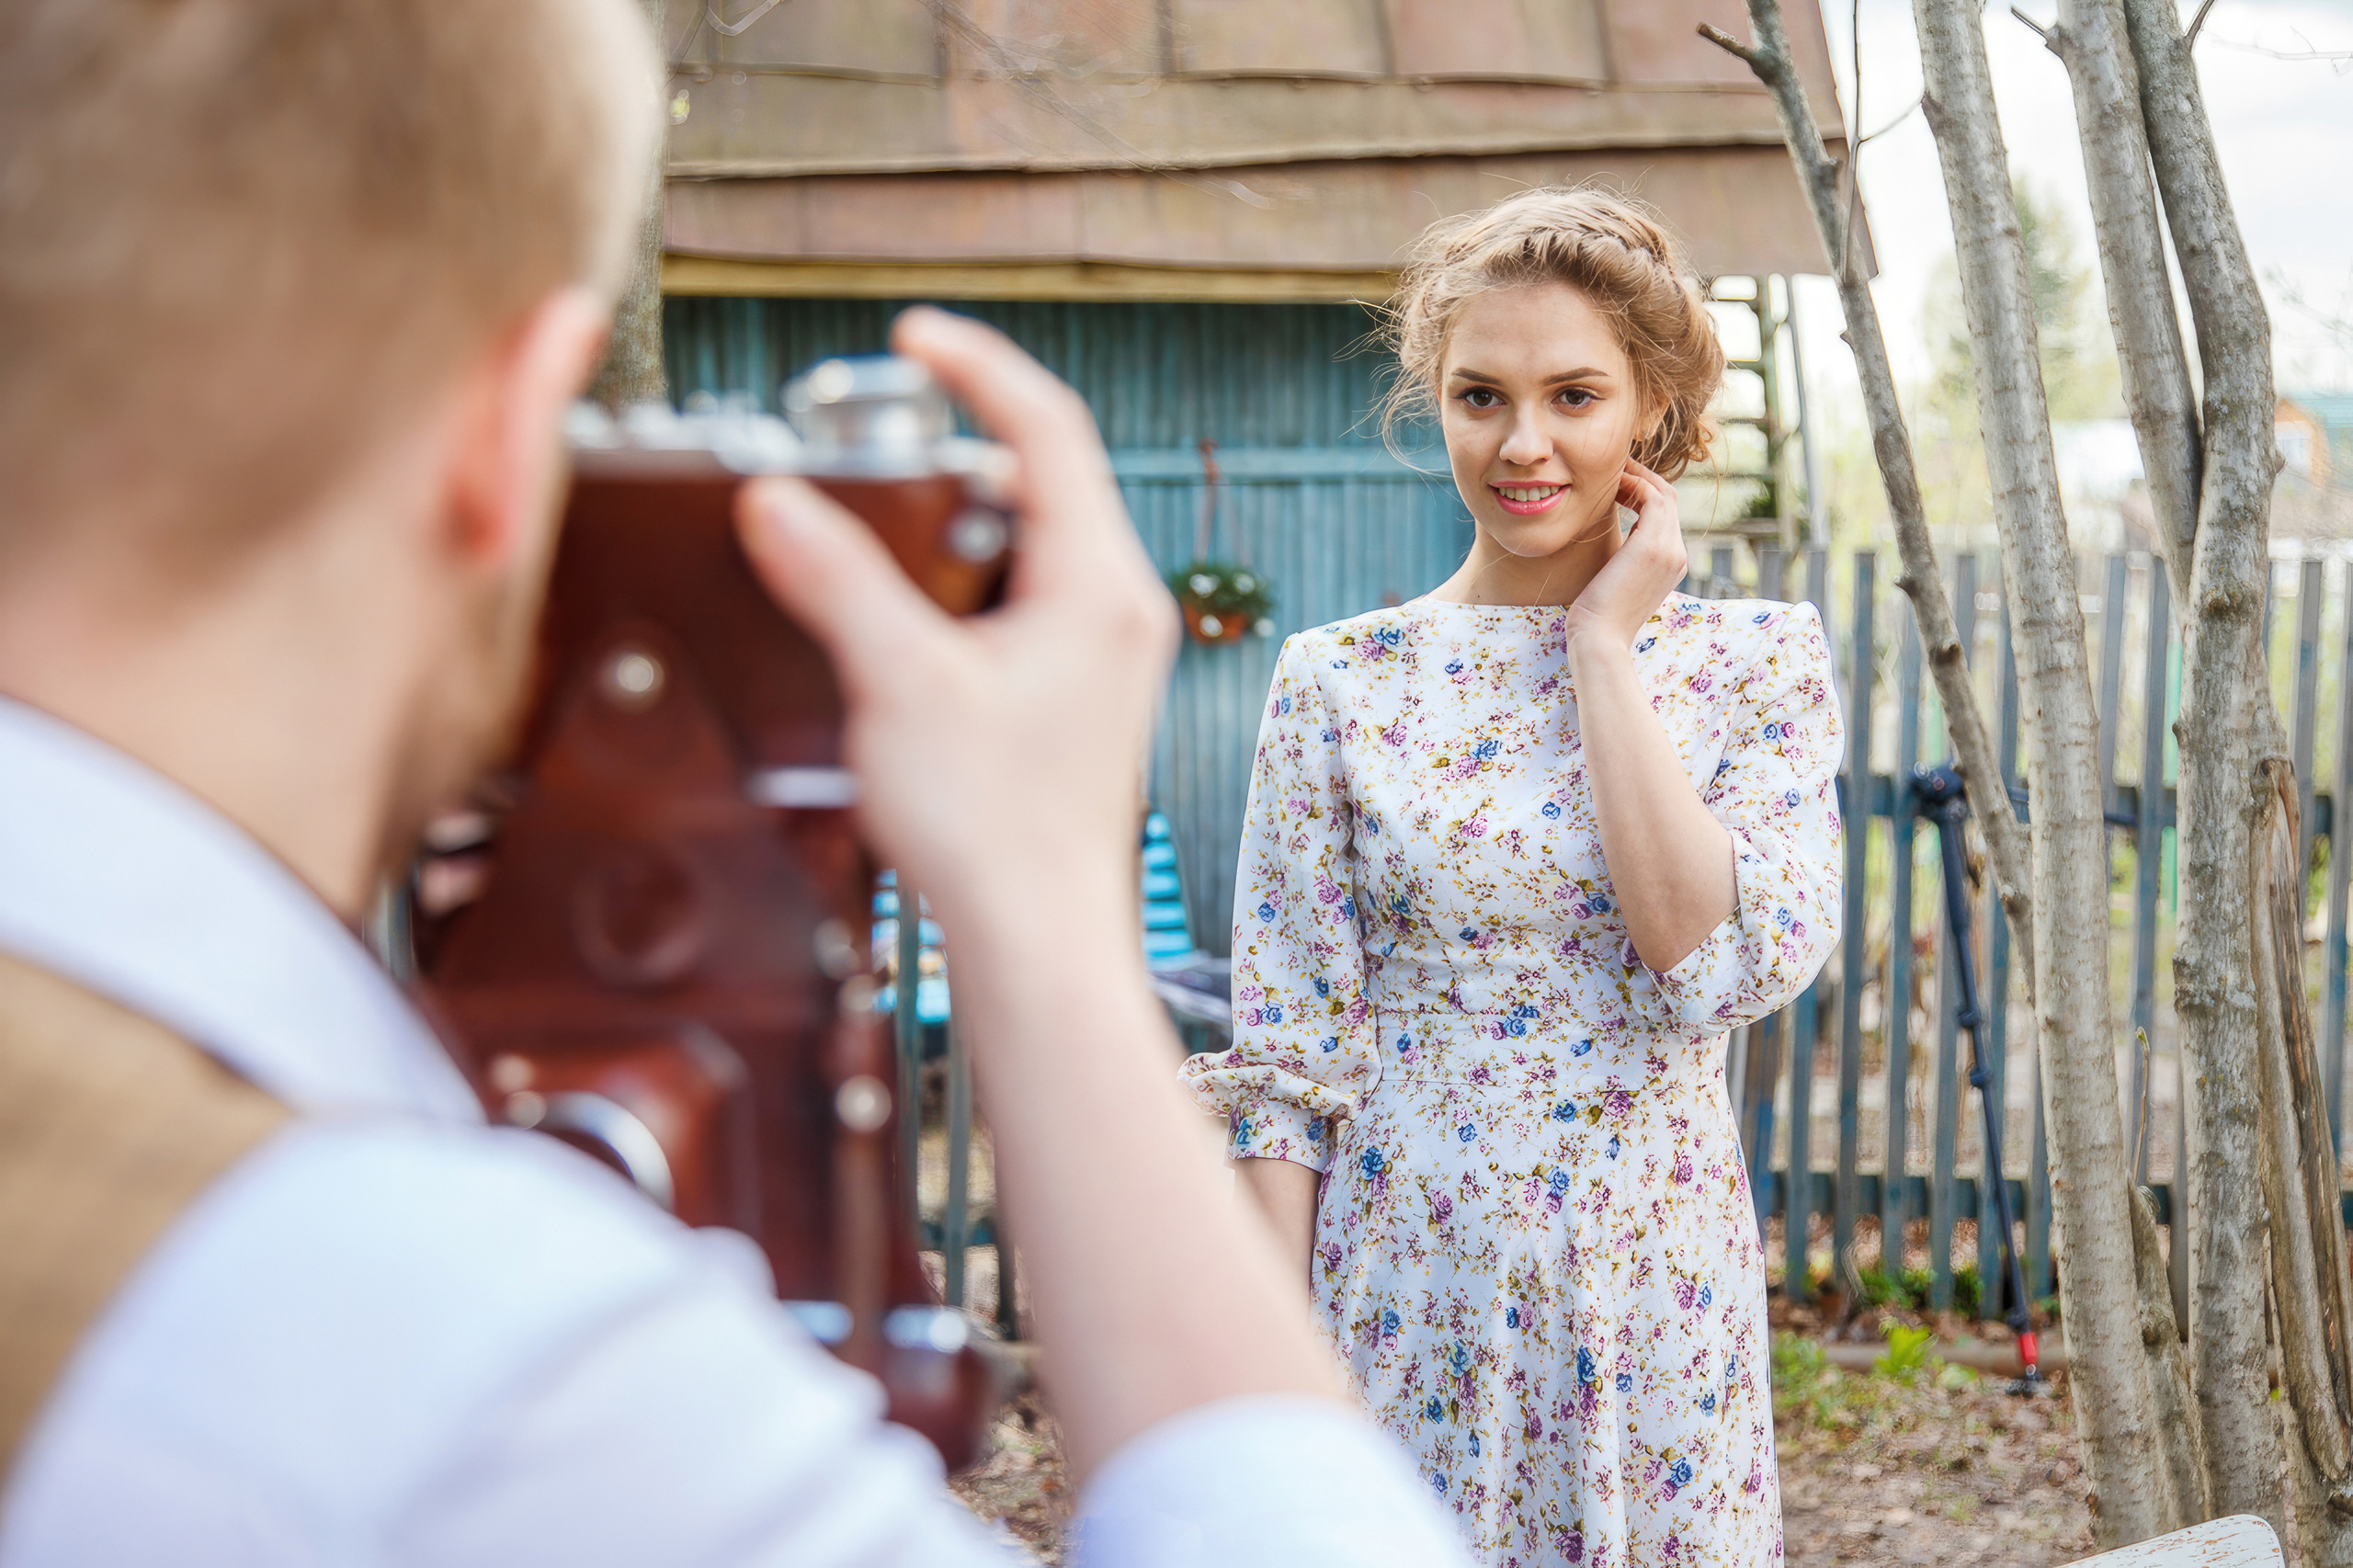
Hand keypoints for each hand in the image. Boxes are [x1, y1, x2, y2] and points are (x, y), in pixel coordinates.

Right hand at [735, 308, 1178, 927]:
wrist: (1036, 942)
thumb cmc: (993, 828)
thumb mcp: (899, 685)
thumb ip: (837, 581)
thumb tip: (774, 501)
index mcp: (1098, 585)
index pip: (1047, 428)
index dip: (977, 368)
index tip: (913, 336)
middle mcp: (1117, 609)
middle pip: (1040, 481)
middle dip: (953, 447)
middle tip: (871, 435)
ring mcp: (1103, 655)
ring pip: (1028, 544)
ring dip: (952, 521)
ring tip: (872, 521)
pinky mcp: (1077, 697)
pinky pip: (1022, 600)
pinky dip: (961, 582)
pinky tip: (900, 612)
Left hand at [1564, 459, 1686, 648]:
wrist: (1599, 639)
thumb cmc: (1595, 617)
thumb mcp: (1612, 582)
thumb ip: (1618, 561)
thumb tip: (1603, 547)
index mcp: (1669, 565)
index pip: (1664, 517)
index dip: (1642, 494)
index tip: (1616, 485)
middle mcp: (1676, 555)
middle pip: (1668, 500)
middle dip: (1643, 479)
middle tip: (1615, 467)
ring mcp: (1670, 550)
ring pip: (1663, 494)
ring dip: (1637, 476)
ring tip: (1611, 469)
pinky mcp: (1655, 545)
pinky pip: (1653, 497)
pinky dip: (1634, 483)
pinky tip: (1611, 483)